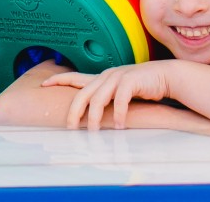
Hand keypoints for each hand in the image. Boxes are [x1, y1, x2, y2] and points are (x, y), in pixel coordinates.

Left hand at [44, 62, 179, 129]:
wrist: (166, 76)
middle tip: (71, 128)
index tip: (43, 84)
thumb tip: (93, 118)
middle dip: (74, 111)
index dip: (59, 79)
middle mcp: (107, 76)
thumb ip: (107, 100)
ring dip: (95, 117)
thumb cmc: (143, 88)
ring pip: (98, 98)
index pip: (75, 77)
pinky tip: (119, 126)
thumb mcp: (120, 92)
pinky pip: (120, 99)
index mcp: (102, 78)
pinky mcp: (131, 80)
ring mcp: (118, 76)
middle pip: (82, 94)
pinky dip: (118, 113)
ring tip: (94, 132)